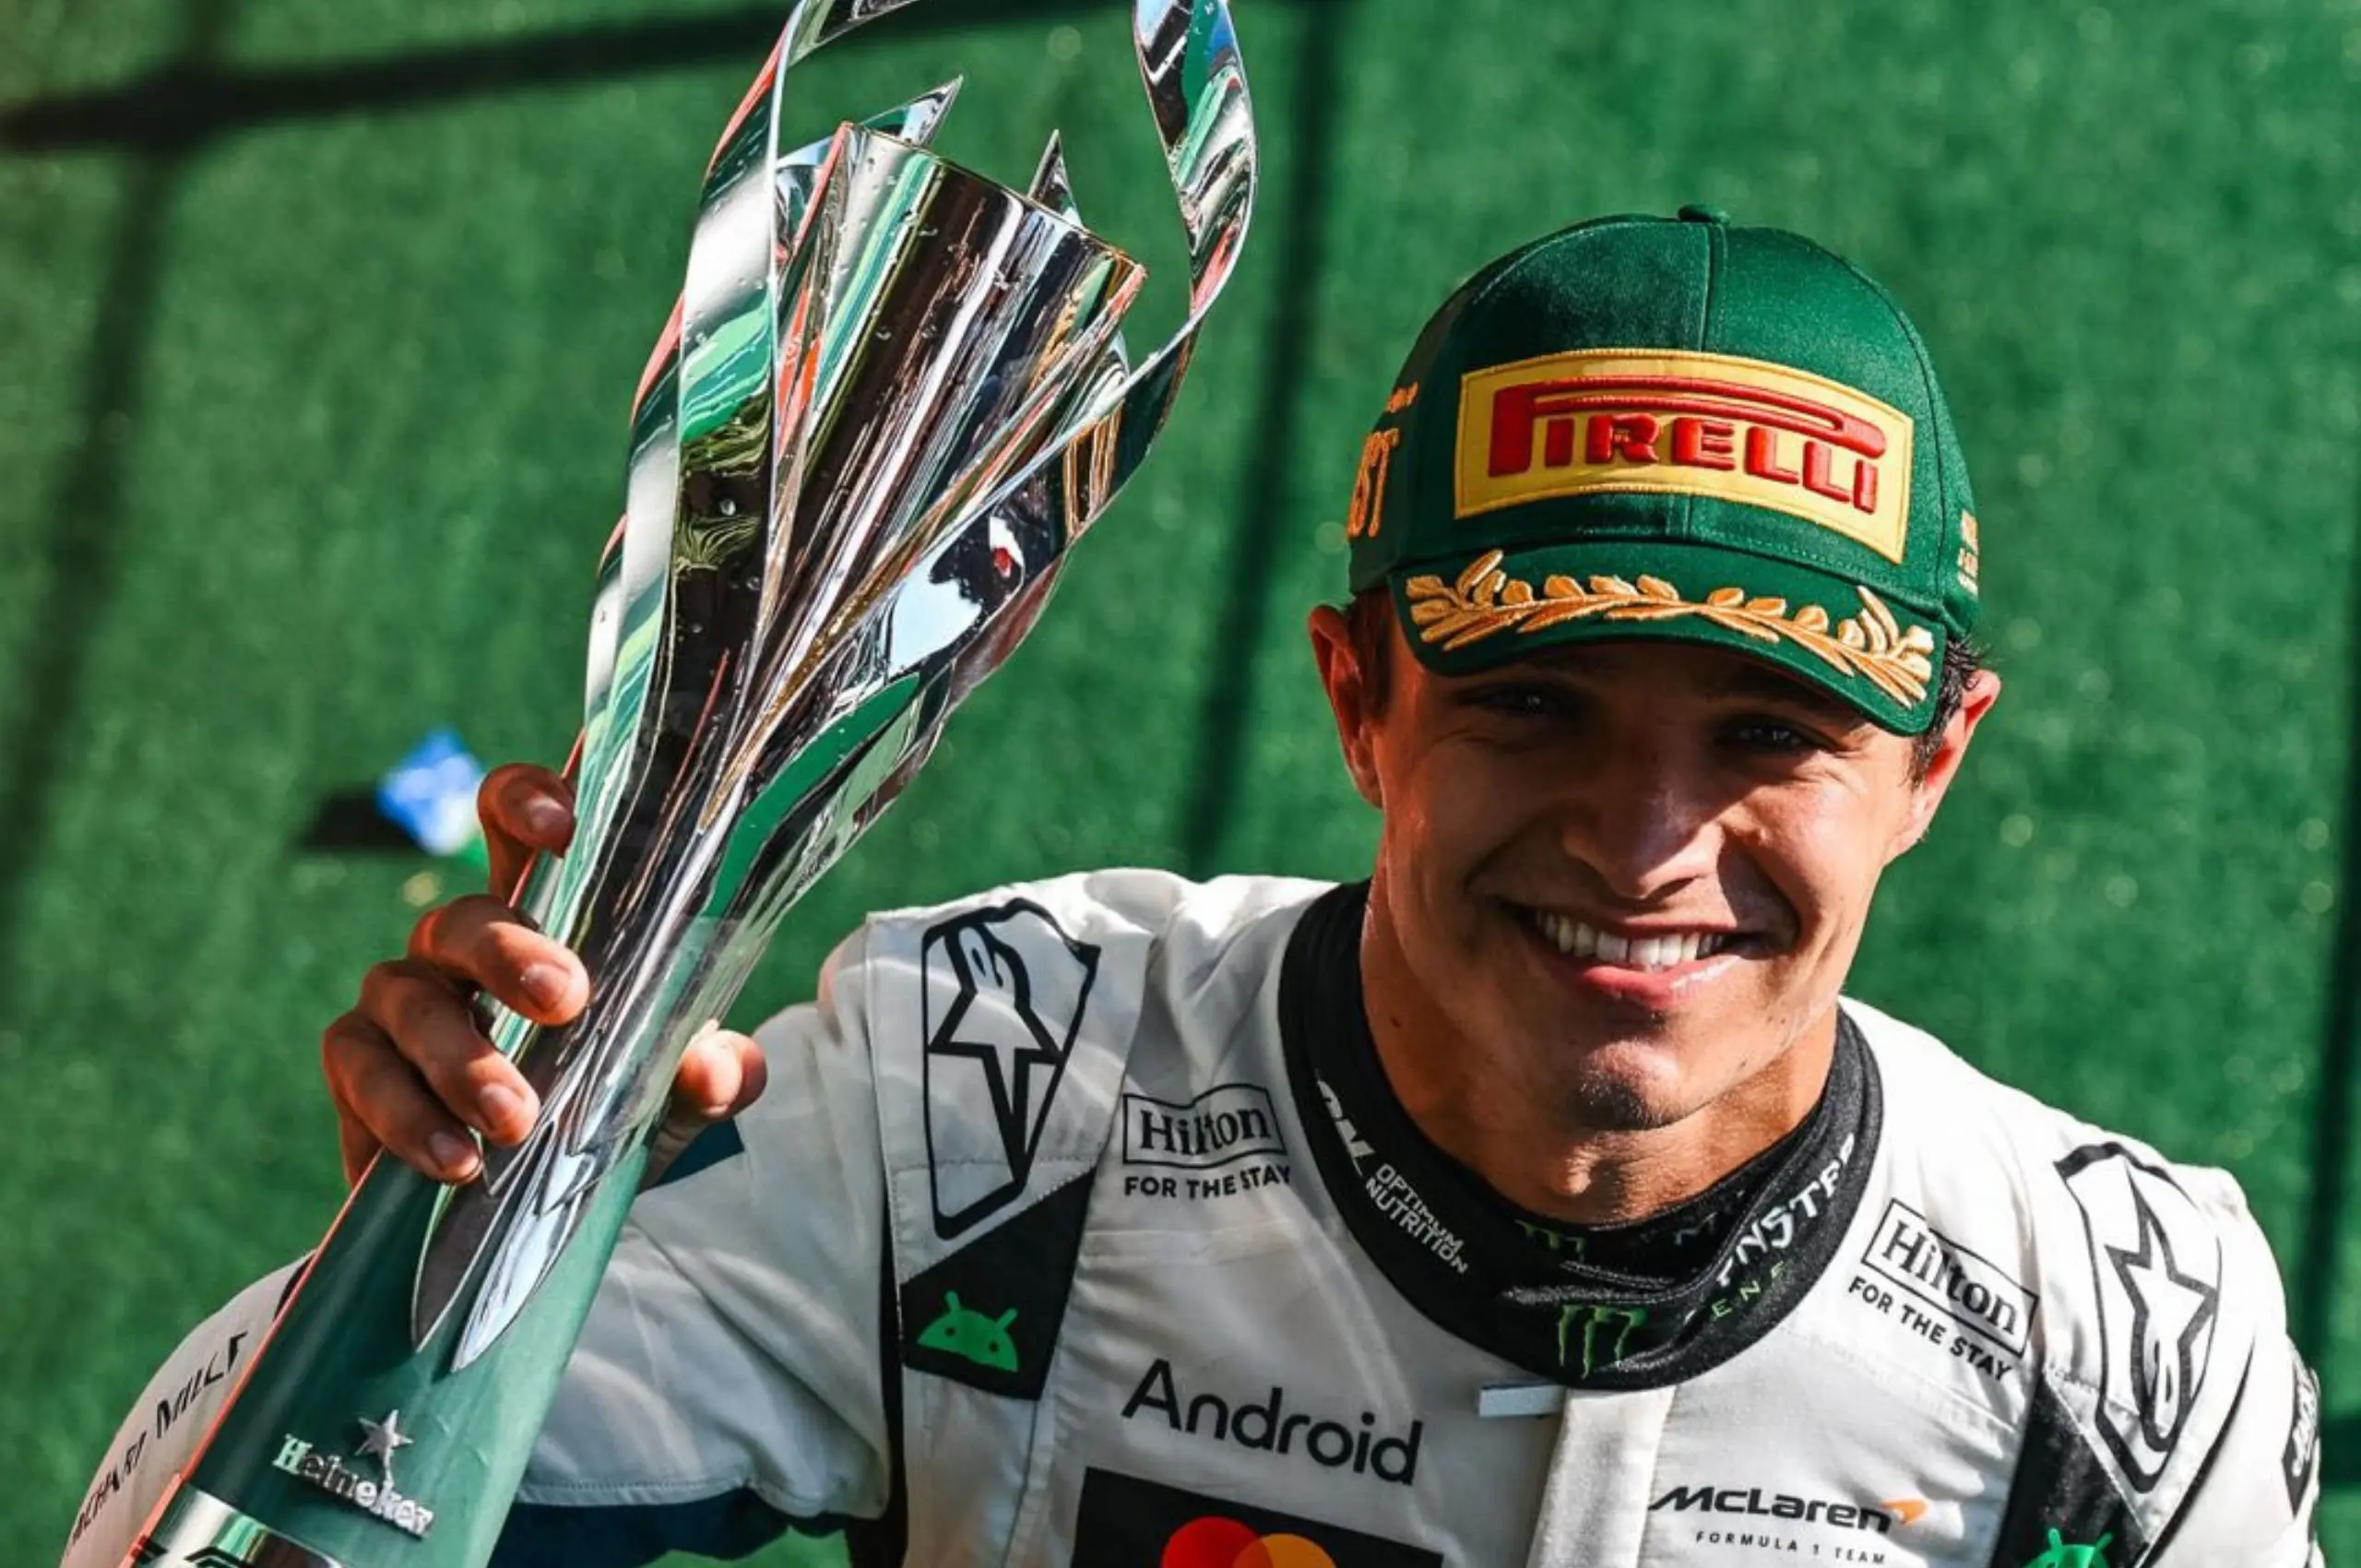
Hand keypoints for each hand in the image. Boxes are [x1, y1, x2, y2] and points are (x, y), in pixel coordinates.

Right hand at [320, 762, 768, 1187]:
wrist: (533, 1210)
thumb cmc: (606, 1112)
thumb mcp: (672, 1098)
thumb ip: (709, 1076)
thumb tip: (718, 1070)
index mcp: (541, 917)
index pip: (516, 823)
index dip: (527, 802)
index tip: (563, 828)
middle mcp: (461, 944)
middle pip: (464, 915)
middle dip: (508, 951)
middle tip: (565, 1002)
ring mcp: (402, 999)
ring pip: (406, 994)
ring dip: (460, 1057)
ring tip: (516, 1119)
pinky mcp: (357, 1068)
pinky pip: (364, 1071)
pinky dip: (408, 1116)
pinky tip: (456, 1161)